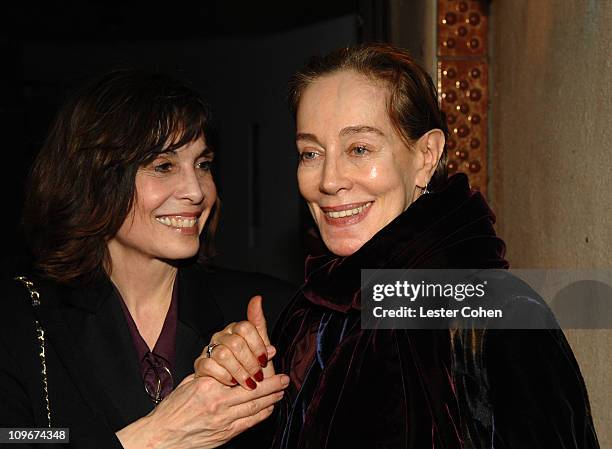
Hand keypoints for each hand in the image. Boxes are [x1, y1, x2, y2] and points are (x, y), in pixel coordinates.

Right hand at [116, 372, 289, 448]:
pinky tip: (269, 408)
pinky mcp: (225, 434)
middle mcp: (218, 402)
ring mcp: (223, 420)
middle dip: (273, 385)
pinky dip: (262, 414)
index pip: (240, 373)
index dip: (258, 368)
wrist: (161, 437)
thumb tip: (230, 363)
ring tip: (282, 391)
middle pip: (253, 391)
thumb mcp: (190, 384)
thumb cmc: (172, 410)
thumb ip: (210, 374)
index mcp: (208, 386)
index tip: (269, 360)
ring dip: (272, 399)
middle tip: (285, 379)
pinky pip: (250, 422)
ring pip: (255, 407)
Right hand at [195, 296, 275, 389]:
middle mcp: (221, 336)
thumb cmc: (251, 368)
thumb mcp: (260, 347)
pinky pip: (210, 366)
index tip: (264, 359)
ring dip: (239, 371)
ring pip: (223, 355)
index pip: (246, 327)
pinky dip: (224, 377)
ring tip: (248, 382)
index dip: (257, 345)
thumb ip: (259, 326)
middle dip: (250, 362)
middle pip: (236, 343)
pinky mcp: (200, 363)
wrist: (238, 390)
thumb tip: (257, 300)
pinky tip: (233, 382)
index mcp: (235, 329)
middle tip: (258, 375)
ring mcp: (209, 349)